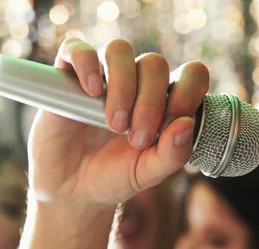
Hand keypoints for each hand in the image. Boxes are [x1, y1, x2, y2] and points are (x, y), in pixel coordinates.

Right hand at [27, 38, 209, 207]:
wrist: (72, 190)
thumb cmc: (115, 177)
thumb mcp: (148, 173)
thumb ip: (172, 154)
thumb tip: (187, 123)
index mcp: (164, 101)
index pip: (190, 74)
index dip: (187, 92)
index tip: (172, 124)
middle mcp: (136, 82)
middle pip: (154, 64)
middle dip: (150, 102)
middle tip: (137, 139)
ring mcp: (103, 76)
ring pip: (120, 50)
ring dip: (123, 86)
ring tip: (115, 124)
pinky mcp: (67, 76)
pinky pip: (77, 49)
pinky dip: (87, 64)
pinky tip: (92, 91)